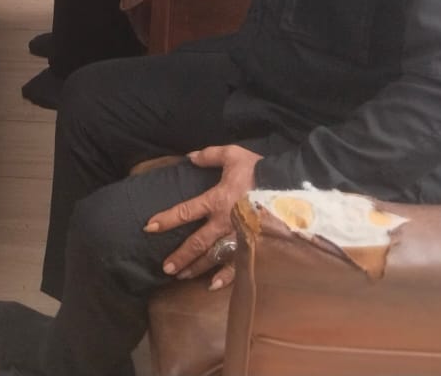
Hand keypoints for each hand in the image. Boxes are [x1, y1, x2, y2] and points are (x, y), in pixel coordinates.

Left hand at [145, 144, 261, 287]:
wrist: (291, 186)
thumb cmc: (260, 170)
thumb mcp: (233, 155)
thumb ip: (210, 155)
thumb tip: (190, 156)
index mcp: (217, 200)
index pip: (185, 211)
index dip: (166, 219)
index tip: (149, 227)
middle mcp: (225, 222)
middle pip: (197, 243)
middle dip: (180, 256)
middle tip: (165, 267)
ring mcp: (239, 237)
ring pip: (213, 257)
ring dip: (196, 268)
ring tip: (180, 276)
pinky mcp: (254, 246)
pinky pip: (238, 265)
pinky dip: (225, 277)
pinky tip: (213, 286)